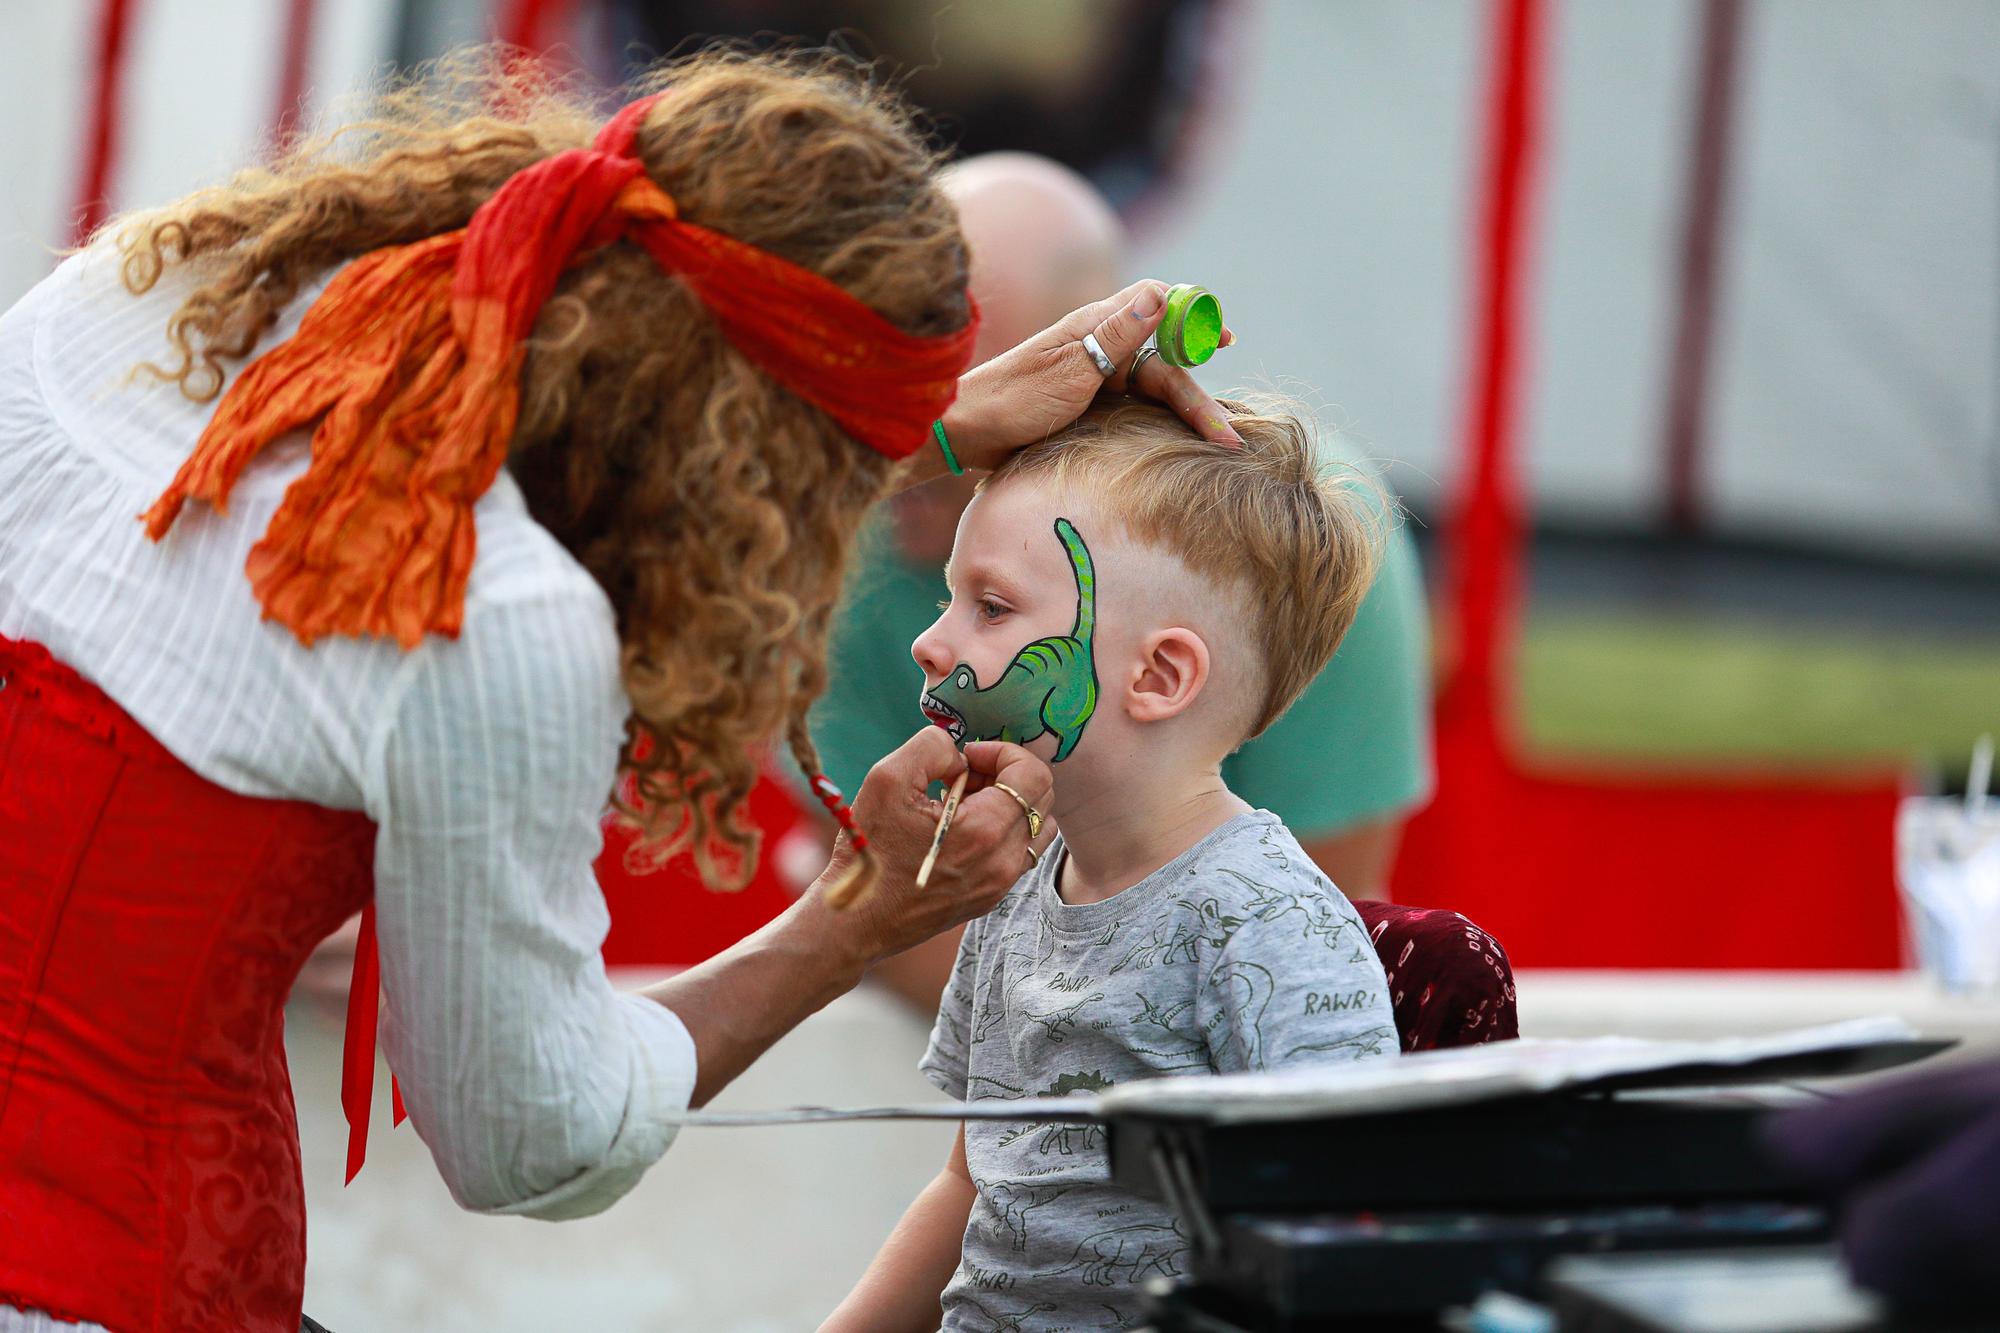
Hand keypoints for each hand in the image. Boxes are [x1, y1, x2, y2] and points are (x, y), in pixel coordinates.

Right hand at [818, 728, 1052, 964]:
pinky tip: (960, 829)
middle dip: (1006, 774)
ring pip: (1037, 826)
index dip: (1003, 751)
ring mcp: (1000, 883)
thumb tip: (960, 756)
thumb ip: (931, 747)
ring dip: (1010, 803)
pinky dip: (1002, 830)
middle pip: (1041, 797)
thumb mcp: (888, 779)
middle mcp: (1003, 860)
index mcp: (985, 830)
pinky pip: (1019, 852)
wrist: (857, 918)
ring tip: (965, 802)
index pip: (1033, 774)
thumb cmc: (868, 848)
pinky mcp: (991, 896)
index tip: (969, 756)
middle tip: (964, 776)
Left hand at [944, 279, 1242, 470]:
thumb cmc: (1013, 400)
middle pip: (1165, 362)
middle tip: (1227, 434)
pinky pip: (1135, 410)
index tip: (1226, 339)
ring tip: (1216, 445)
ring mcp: (1095, 378)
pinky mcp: (1088, 407)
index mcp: (1096, 325)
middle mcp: (1100, 346)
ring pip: (1153, 388)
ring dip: (1185, 414)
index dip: (1195, 317)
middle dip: (1198, 396)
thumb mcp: (1070, 370)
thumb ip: (1116, 335)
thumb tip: (1160, 294)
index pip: (1158, 304)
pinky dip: (1161, 424)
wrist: (965, 432)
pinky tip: (1179, 445)